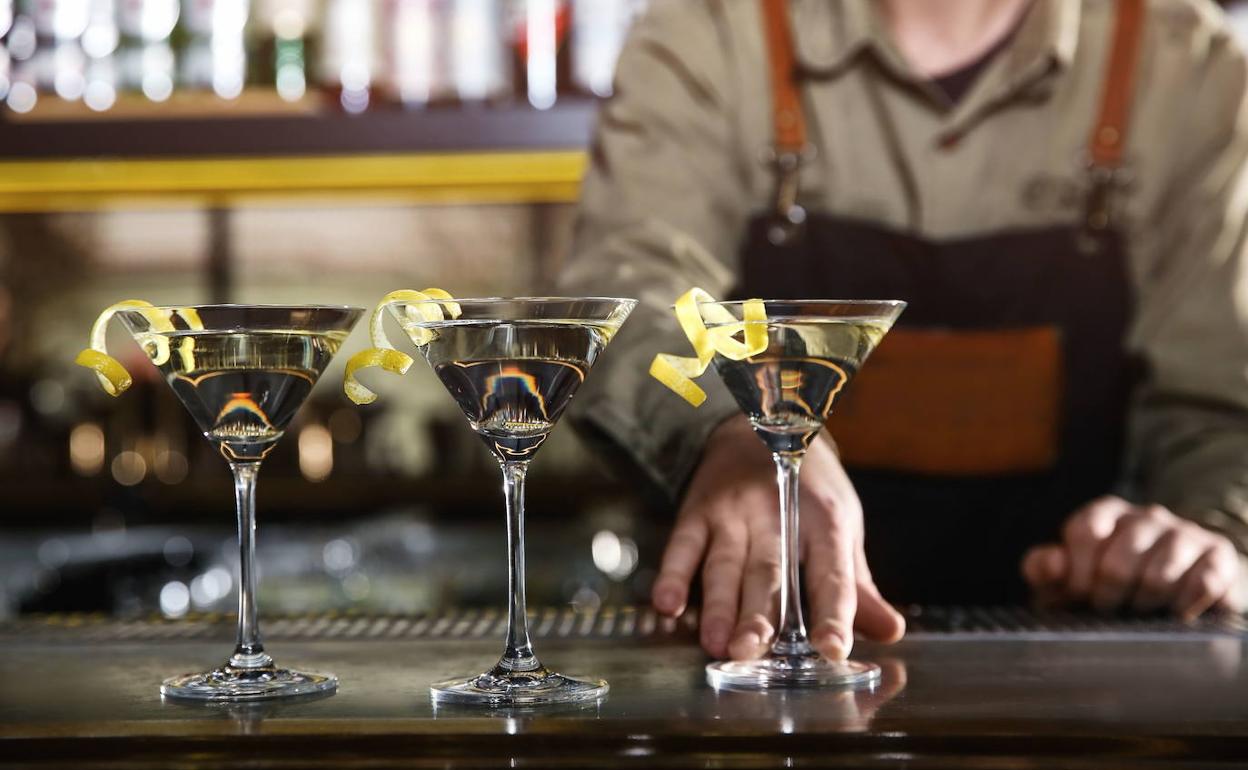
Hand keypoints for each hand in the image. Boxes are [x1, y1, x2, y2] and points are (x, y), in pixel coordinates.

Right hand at [650, 415, 904, 660]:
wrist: (763, 425)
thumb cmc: (809, 489)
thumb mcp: (841, 527)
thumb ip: (856, 586)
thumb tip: (890, 631)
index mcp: (824, 521)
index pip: (832, 573)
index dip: (834, 612)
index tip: (833, 648)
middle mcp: (778, 514)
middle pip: (769, 572)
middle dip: (759, 615)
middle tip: (751, 652)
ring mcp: (734, 512)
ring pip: (725, 564)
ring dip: (718, 605)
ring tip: (716, 643)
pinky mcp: (698, 510)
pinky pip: (683, 545)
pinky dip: (673, 574)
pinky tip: (667, 604)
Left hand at [1022, 496, 1243, 618]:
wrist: (1180, 590)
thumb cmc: (1111, 586)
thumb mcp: (1069, 577)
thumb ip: (1044, 568)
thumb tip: (1054, 563)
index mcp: (1107, 513)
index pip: (1084, 532)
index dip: (1077, 573)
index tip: (1079, 596)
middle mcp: (1147, 516)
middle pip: (1116, 564)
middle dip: (1106, 598)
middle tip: (1108, 610)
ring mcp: (1186, 533)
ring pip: (1157, 577)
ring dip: (1143, 605)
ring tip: (1139, 610)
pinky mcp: (1219, 556)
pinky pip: (1200, 585)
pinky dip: (1183, 607)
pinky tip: (1174, 613)